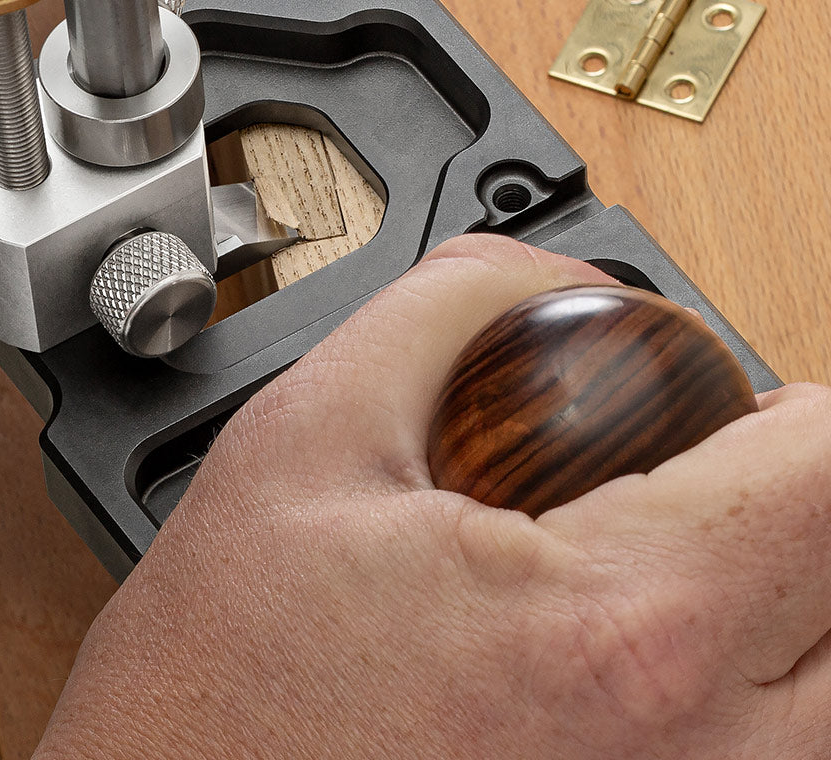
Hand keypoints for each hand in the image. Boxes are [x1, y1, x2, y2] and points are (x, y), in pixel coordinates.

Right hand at [37, 235, 829, 758]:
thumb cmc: (220, 685)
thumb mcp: (309, 432)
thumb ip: (446, 306)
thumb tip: (541, 278)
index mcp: (621, 632)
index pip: (826, 472)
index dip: (792, 406)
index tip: (736, 397)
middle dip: (794, 499)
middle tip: (705, 470)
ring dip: (791, 601)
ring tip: (682, 552)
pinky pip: (776, 750)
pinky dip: (756, 690)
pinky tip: (651, 651)